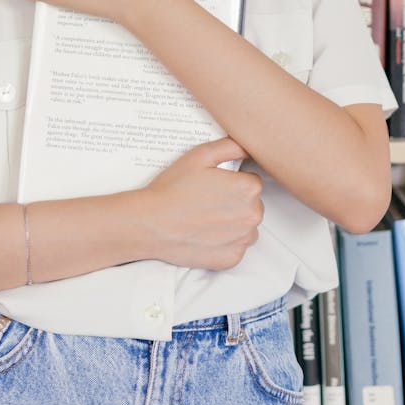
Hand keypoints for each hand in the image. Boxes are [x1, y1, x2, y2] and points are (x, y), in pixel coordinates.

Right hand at [139, 137, 263, 270]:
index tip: (215, 184)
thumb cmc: (174, 189)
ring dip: (232, 222)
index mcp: (248, 188)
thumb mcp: (200, 155)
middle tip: (207, 200)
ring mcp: (243, 239)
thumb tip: (247, 146)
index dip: (232, 181)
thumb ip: (230, 146)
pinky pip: (236, 247)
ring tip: (205, 217)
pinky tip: (204, 233)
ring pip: (246, 227)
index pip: (252, 181)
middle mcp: (252, 215)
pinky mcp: (232, 259)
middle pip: (251, 204)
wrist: (152, 223)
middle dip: (234, 201)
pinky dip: (224, 242)